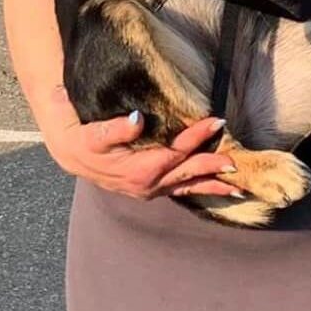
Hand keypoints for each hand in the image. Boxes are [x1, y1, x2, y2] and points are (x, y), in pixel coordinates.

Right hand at [41, 87, 241, 199]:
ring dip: (212, 185)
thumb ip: (117, 128)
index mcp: (141, 169)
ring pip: (187, 187)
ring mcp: (150, 190)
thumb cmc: (85, 139)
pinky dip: (198, 189)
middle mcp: (149, 184)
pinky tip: (212, 188)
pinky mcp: (149, 189)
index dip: (197, 136)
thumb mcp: (96, 133)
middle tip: (235, 160)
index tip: (216, 121)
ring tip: (237, 187)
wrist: (72, 154)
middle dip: (212, 165)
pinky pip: (179, 191)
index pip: (177, 150)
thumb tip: (136, 119)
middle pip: (188, 172)